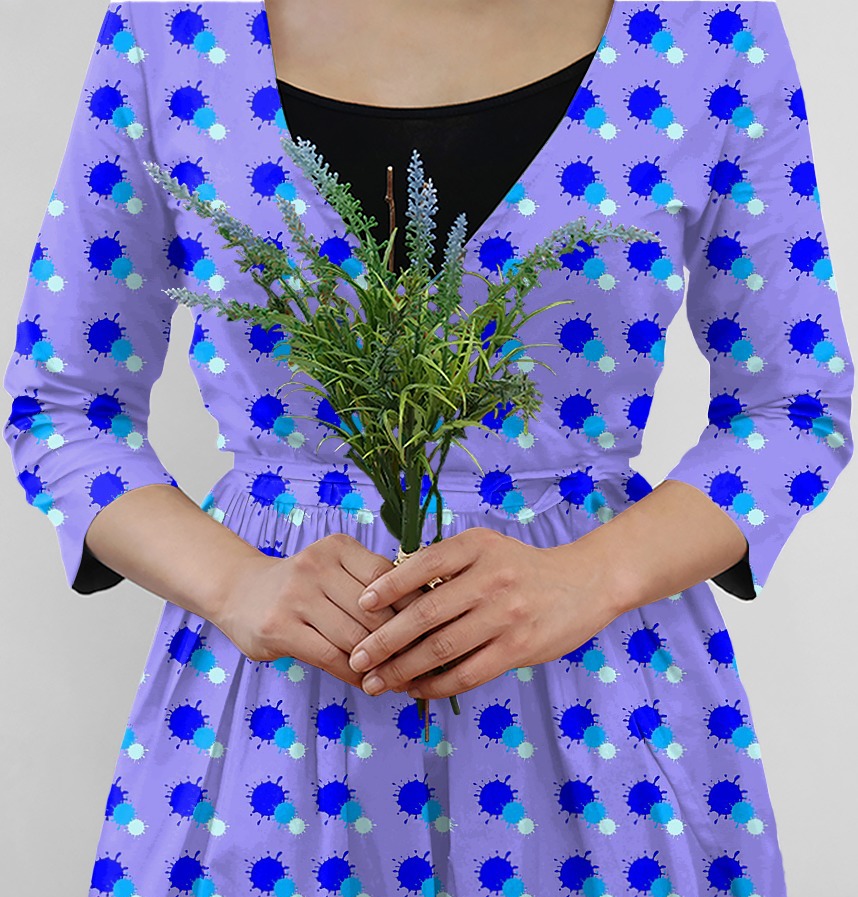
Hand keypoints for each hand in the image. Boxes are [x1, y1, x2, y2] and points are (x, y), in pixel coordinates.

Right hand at [213, 532, 424, 689]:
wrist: (240, 591)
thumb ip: (372, 584)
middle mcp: (316, 565)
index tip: (434, 631)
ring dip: (381, 663)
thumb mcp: (335, 568)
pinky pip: (332, 657)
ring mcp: (296, 596)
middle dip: (402, 642)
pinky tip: (367, 681)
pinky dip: (355, 674)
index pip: (389, 580)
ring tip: (400, 677)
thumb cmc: (303, 584)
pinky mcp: (280, 628)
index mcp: (338, 547)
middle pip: (375, 612)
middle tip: (424, 663)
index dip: (414, 609)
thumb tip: (426, 613)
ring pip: (356, 637)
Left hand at [346, 527, 623, 699]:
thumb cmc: (522, 568)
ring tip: (377, 681)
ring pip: (441, 648)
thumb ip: (446, 565)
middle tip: (358, 658)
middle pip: (425, 613)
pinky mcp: (518, 648)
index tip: (361, 606)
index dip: (388, 587)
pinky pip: (467, 673)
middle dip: (384, 640)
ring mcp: (506, 615)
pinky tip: (415, 689)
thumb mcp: (486, 549)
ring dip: (403, 669)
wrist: (584, 584)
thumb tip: (389, 592)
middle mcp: (490, 578)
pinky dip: (436, 685)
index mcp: (476, 547)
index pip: (422, 566)